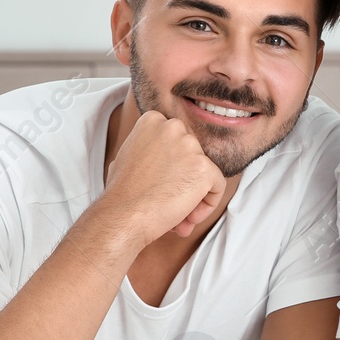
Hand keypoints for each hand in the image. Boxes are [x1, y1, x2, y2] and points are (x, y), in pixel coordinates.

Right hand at [105, 111, 225, 242]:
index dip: (172, 168)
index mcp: (153, 120)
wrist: (123, 215)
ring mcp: (190, 146)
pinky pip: (217, 186)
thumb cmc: (122, 193)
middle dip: (184, 181)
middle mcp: (173, 127)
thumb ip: (149, 149)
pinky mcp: (203, 167)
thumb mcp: (129, 156)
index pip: (178, 143)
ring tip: (176, 216)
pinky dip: (207, 205)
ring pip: (205, 173)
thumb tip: (164, 160)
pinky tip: (187, 218)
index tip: (161, 184)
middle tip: (168, 202)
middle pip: (193, 157)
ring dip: (194, 196)